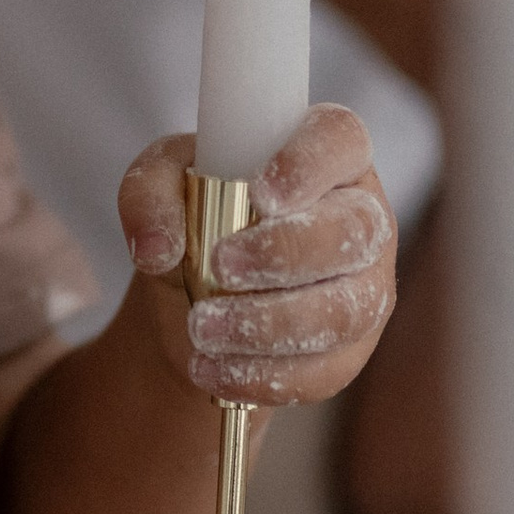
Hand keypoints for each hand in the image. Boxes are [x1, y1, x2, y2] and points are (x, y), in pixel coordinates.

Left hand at [118, 104, 396, 406]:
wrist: (193, 301)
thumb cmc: (194, 218)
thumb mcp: (158, 186)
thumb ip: (149, 195)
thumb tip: (158, 248)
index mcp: (325, 156)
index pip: (341, 138)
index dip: (310, 163)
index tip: (262, 192)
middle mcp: (361, 217)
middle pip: (353, 232)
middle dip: (283, 254)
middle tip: (218, 267)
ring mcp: (365, 287)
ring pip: (343, 310)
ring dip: (267, 325)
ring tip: (201, 329)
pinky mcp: (349, 351)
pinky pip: (324, 370)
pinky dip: (262, 375)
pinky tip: (212, 371)